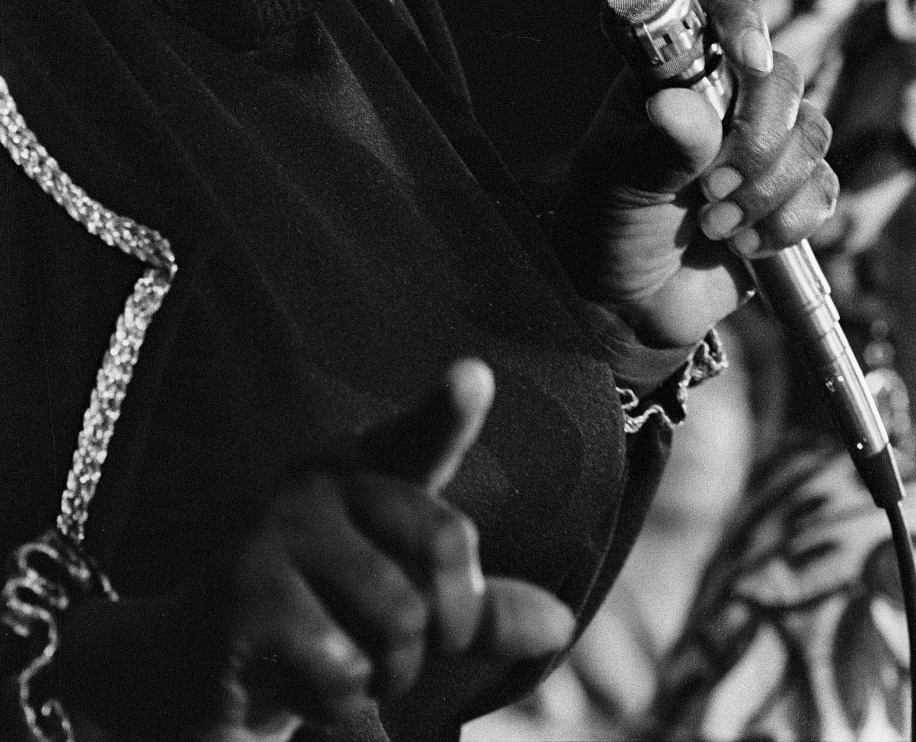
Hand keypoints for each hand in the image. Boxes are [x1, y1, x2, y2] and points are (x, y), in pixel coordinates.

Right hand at [54, 362, 574, 739]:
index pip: (421, 437)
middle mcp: (325, 484)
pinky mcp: (247, 598)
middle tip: (408, 650)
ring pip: (401, 621)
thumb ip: (479, 608)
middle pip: (445, 545)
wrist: (186, 670)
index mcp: (368, 469)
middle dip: (450, 623)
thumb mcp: (402, 606)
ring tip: (345, 670)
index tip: (475, 375)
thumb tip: (561, 624)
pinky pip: (343, 670)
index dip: (449, 409)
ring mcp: (281, 535)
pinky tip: (302, 691)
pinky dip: (343, 710)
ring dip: (388, 677)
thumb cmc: (317, 624)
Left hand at [555, 0, 836, 346]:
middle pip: (783, 78)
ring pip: (813, 134)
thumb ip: (659, 142)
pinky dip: (789, 221)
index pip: (719, 13)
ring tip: (714, 224)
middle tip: (711, 187)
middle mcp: (727, 97)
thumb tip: (677, 105)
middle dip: (758, 138)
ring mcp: (763, 143)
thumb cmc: (607, 220)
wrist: (627, 300)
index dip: (742, 21)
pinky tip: (745, 244)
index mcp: (677, 73)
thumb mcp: (618, 177)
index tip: (749, 58)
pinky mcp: (791, 193)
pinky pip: (823, 189)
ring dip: (768, 188)